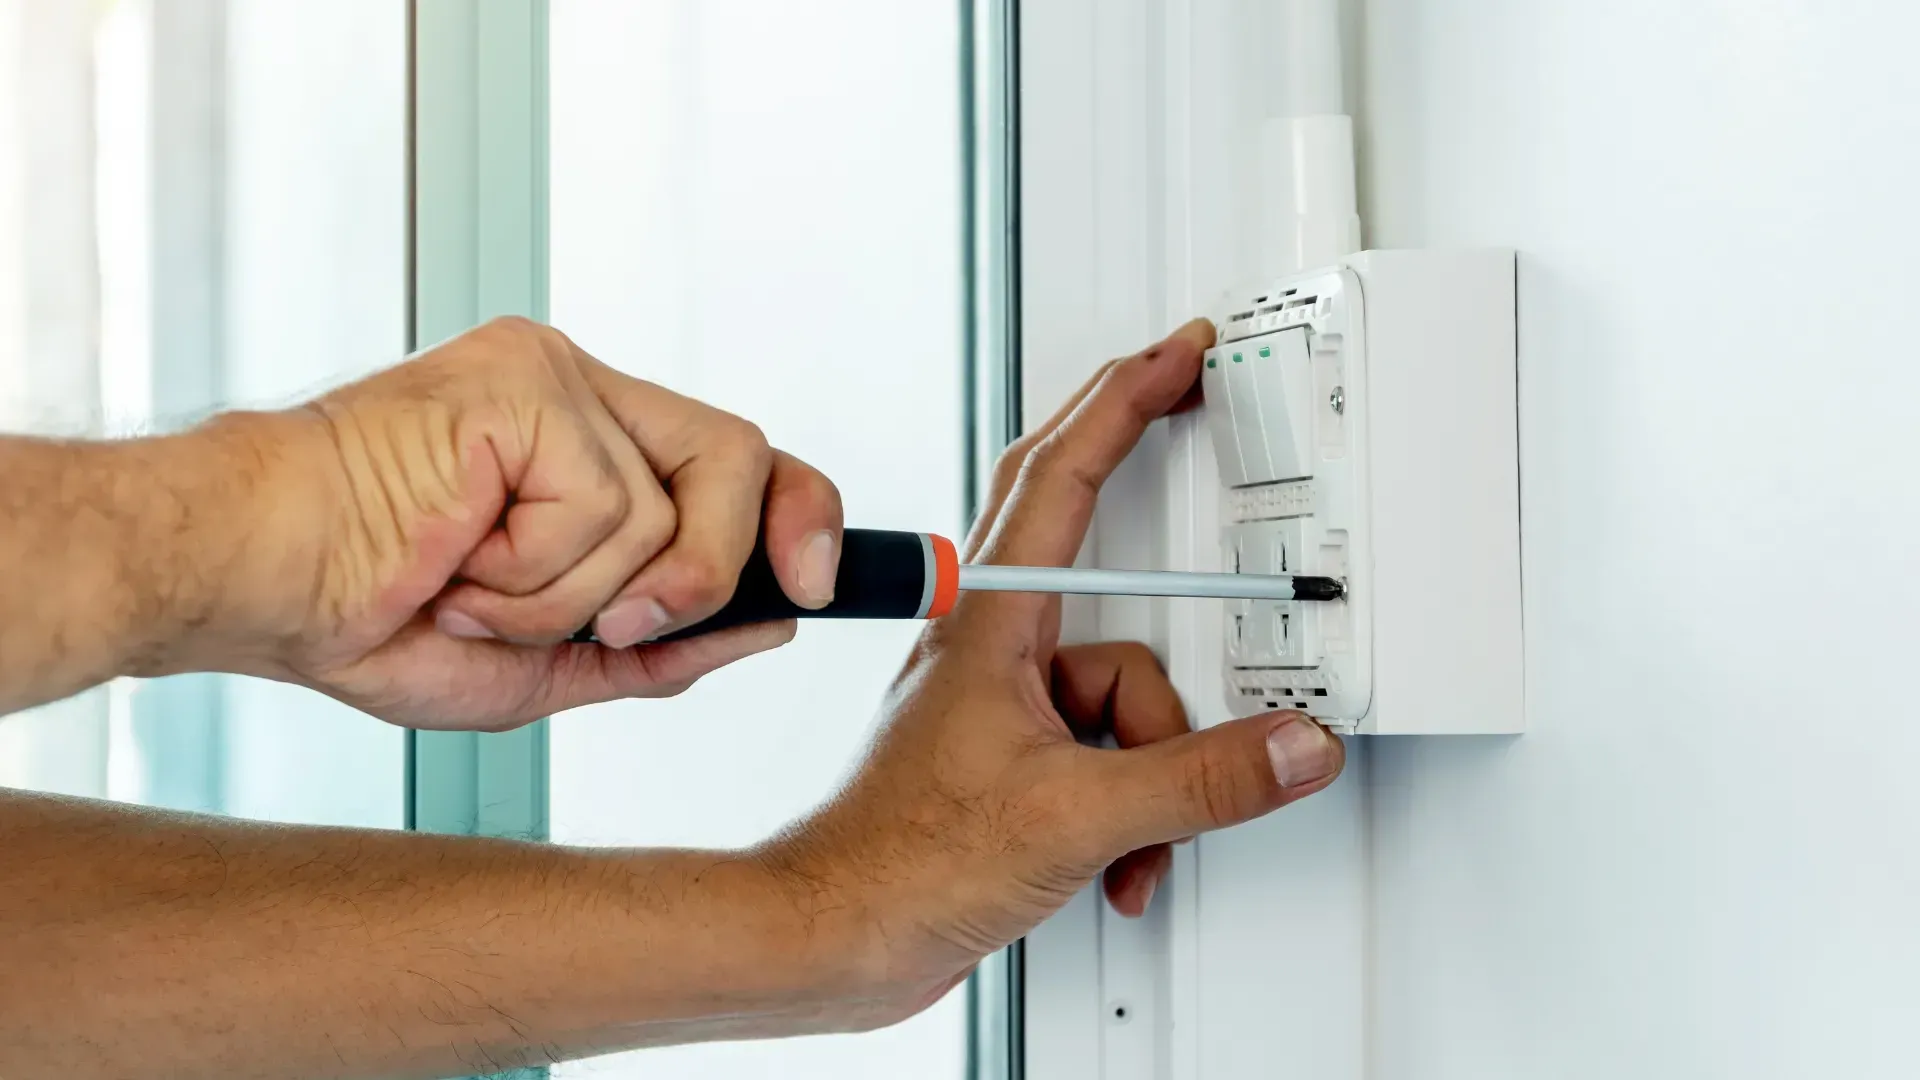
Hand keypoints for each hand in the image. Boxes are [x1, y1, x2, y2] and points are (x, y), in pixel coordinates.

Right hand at [219, 317, 842, 729]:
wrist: (257, 584)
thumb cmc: (371, 613)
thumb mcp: (549, 657)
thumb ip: (663, 640)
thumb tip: (775, 618)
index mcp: (587, 442)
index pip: (736, 459)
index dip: (798, 515)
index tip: (821, 587)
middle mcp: (580, 394)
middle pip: (741, 455)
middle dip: (715, 566)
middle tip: (627, 622)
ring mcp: (554, 379)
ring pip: (667, 507)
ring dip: (576, 594)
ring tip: (477, 590)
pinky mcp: (526, 384)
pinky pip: (603, 505)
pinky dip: (535, 571)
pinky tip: (457, 557)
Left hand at [759, 319, 1346, 1027]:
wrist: (836, 938)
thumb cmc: (896, 862)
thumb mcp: (1074, 818)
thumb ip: (1199, 780)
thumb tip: (1290, 745)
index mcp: (992, 624)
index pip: (1065, 476)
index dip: (1126, 399)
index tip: (1175, 352)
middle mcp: (993, 647)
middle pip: (1091, 537)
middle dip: (1149, 496)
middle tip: (1193, 413)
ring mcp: (1004, 703)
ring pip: (1126, 689)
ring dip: (1155, 767)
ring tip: (1129, 835)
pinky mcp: (1015, 759)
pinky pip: (1110, 750)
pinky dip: (1132, 808)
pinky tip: (1113, 861)